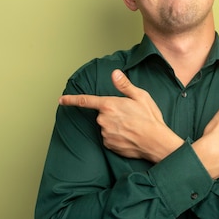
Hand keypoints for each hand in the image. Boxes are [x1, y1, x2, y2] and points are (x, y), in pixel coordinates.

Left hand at [59, 70, 183, 162]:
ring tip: (132, 126)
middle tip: (130, 116)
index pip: (86, 101)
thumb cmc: (150, 118)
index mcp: (109, 105)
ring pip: (106, 126)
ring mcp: (105, 133)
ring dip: (115, 125)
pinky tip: (129, 136)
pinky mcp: (109, 145)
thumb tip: (114, 74)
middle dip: (112, 113)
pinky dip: (117, 136)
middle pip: (102, 114)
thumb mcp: (141, 96)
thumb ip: (124, 85)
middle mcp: (104, 120)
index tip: (61, 100)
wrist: (156, 142)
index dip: (72, 100)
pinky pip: (109, 138)